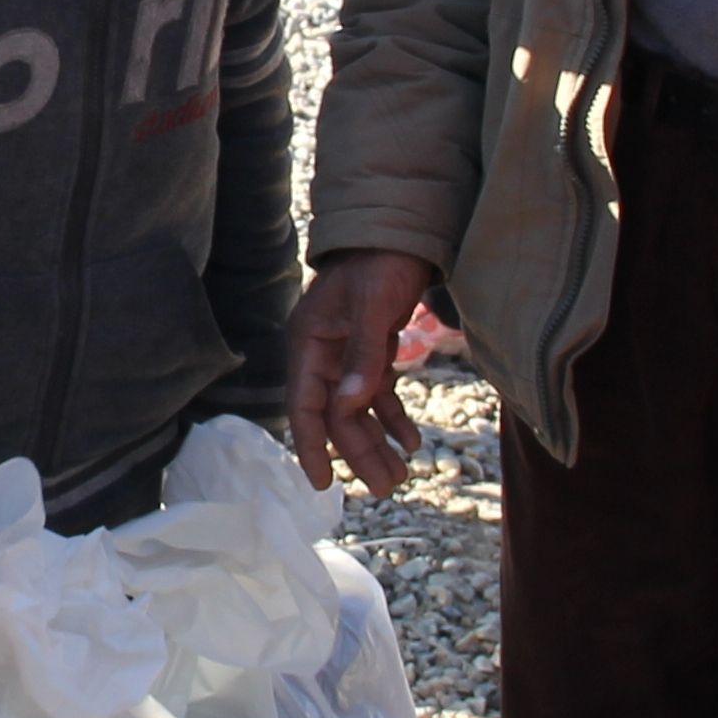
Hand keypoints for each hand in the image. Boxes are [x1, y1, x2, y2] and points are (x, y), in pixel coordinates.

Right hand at [287, 250, 438, 494]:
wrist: (402, 230)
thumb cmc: (381, 262)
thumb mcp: (373, 308)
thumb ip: (362, 358)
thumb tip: (350, 408)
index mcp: (310, 342)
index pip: (305, 405)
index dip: (312, 446)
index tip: (322, 483)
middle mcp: (323, 353)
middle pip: (336, 415)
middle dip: (359, 452)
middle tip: (387, 487)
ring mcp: (346, 353)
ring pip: (358, 410)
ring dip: (378, 441)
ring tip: (401, 474)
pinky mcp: (372, 350)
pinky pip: (378, 394)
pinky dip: (394, 417)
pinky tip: (413, 441)